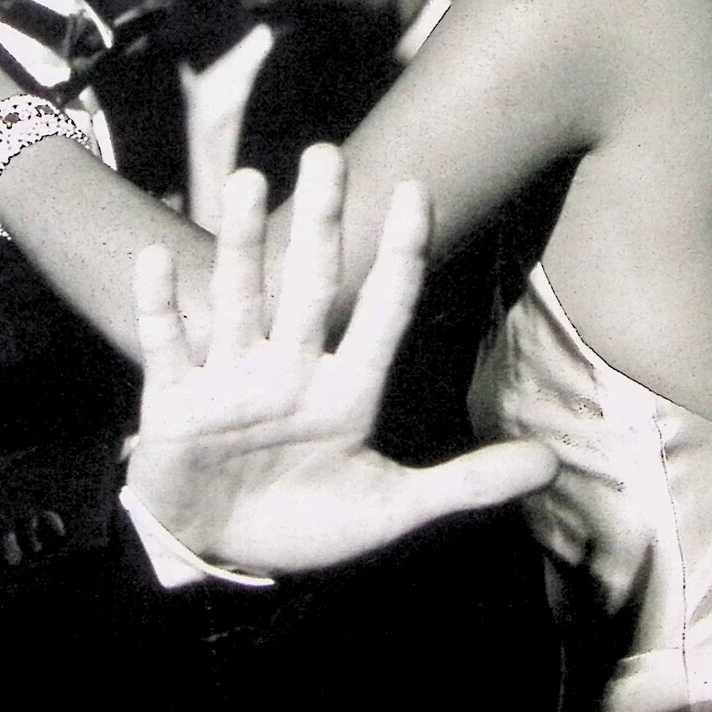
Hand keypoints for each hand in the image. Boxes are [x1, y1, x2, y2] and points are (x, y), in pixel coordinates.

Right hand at [126, 144, 558, 576]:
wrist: (220, 556)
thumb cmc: (306, 523)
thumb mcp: (391, 510)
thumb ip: (467, 484)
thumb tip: (553, 464)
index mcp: (346, 390)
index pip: (382, 312)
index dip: (401, 256)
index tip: (417, 191)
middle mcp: (289, 369)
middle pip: (307, 285)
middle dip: (318, 223)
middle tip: (326, 155)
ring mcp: (229, 381)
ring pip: (238, 298)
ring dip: (240, 242)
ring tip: (248, 181)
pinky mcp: (175, 403)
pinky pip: (165, 346)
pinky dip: (162, 304)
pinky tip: (158, 256)